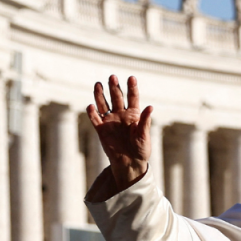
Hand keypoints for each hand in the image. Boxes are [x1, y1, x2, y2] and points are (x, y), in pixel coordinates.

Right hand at [87, 75, 153, 189]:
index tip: (131, 78)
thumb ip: (145, 122)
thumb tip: (150, 107)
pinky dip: (92, 113)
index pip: (133, 97)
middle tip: (112, 77)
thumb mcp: (144, 135)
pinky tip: (90, 106)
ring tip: (98, 84)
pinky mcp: (102, 130)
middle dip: (114, 87)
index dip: (132, 87)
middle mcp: (121, 114)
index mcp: (134, 114)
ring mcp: (110, 121)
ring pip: (104, 104)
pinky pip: (95, 119)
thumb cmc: (141, 149)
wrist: (130, 163)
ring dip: (100, 95)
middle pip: (117, 97)